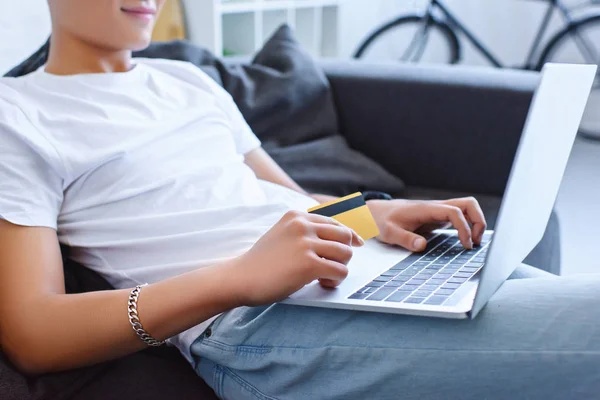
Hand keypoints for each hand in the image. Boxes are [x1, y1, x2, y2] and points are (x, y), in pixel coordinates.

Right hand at [233, 211, 364, 306]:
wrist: (239, 278)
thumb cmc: (261, 262)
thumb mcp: (282, 234)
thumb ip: (304, 231)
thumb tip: (339, 237)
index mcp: (296, 215)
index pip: (335, 221)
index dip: (349, 235)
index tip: (357, 243)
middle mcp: (302, 225)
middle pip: (345, 235)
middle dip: (344, 253)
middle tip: (332, 267)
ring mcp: (306, 243)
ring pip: (346, 254)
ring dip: (339, 269)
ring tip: (323, 277)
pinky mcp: (309, 264)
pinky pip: (340, 271)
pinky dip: (335, 280)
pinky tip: (321, 283)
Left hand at [368, 197, 486, 251]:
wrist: (374, 212)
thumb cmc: (381, 220)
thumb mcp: (388, 232)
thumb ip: (404, 238)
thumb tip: (421, 246)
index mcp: (426, 209)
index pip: (454, 212)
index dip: (464, 228)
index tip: (465, 245)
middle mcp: (435, 207)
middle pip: (468, 204)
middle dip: (478, 221)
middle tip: (475, 242)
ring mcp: (438, 211)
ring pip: (466, 209)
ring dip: (475, 223)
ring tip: (472, 243)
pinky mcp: (437, 217)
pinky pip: (459, 217)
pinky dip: (467, 226)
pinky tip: (465, 241)